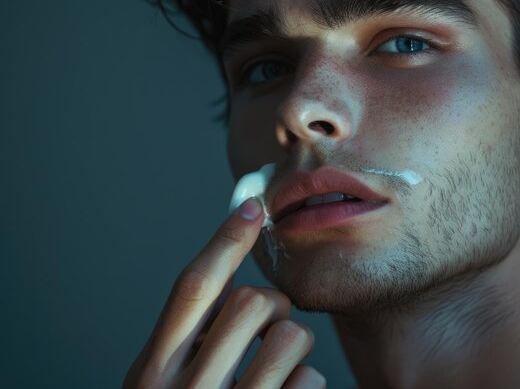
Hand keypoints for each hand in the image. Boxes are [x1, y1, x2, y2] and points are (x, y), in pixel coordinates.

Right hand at [123, 198, 325, 388]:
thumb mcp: (167, 384)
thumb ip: (190, 340)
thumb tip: (233, 285)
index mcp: (151, 372)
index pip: (192, 289)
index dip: (224, 241)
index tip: (253, 206)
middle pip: (250, 304)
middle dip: (272, 305)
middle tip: (269, 323)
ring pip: (289, 337)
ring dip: (293, 346)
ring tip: (276, 368)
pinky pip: (310, 381)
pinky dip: (307, 383)